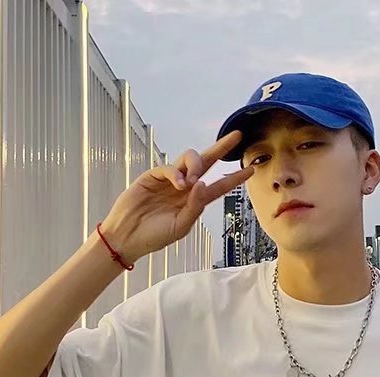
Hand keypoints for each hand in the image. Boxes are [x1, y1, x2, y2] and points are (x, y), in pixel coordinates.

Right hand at [99, 131, 252, 263]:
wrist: (128, 236)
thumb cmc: (155, 236)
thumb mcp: (181, 226)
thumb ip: (195, 206)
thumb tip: (204, 183)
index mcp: (195, 201)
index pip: (219, 186)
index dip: (234, 177)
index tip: (251, 169)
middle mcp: (185, 187)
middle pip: (207, 163)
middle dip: (221, 148)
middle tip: (237, 137)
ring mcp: (170, 180)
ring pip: (190, 159)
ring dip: (196, 165)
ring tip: (193, 180)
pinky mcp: (154, 176)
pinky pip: (170, 167)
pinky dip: (177, 173)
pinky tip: (179, 185)